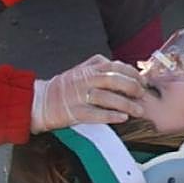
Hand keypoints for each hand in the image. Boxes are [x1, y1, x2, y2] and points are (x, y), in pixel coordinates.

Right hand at [30, 54, 145, 132]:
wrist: (40, 101)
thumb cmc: (63, 86)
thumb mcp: (80, 69)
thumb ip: (98, 64)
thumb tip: (121, 64)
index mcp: (88, 69)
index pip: (115, 66)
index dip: (132, 73)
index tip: (143, 80)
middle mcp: (85, 80)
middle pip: (113, 80)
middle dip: (132, 87)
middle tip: (143, 95)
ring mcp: (79, 96)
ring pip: (106, 98)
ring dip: (126, 104)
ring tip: (139, 111)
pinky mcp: (74, 112)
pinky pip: (95, 114)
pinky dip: (110, 116)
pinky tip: (123, 118)